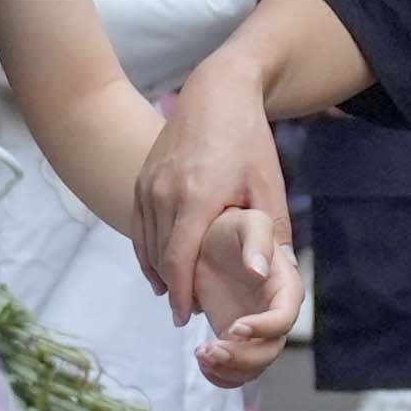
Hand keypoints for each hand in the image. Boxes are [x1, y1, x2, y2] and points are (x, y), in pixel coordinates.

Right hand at [133, 62, 298, 356]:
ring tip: (176, 296)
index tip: (188, 317)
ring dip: (158, 272)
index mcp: (197, 197)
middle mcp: (164, 193)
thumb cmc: (248, 140)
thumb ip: (270, 232)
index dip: (183, 294)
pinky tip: (160, 268)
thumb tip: (271, 276)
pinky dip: (147, 250)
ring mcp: (147, 185)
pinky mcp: (141, 179)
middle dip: (172, 290)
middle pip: (159, 257)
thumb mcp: (269, 184)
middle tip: (185, 314)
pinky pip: (138, 226)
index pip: (179, 260)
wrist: (217, 92)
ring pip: (145, 243)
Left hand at [184, 198, 295, 378]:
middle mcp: (274, 314)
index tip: (234, 326)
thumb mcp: (246, 223)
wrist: (205, 240)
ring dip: (228, 369)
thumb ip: (257, 240)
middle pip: (269, 351)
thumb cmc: (230, 227)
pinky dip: (219, 375)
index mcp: (285, 289)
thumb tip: (260, 270)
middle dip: (241, 357)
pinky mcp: (234, 340)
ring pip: (253, 367)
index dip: (263, 328)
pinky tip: (200, 357)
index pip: (285, 319)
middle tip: (209, 348)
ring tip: (201, 352)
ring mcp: (255, 331)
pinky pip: (236, 371)